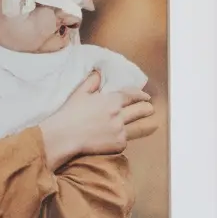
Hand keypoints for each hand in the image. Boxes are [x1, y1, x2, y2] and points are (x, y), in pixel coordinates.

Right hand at [39, 71, 157, 168]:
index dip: (141, 95)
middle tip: (149, 110)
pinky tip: (122, 138)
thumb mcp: (79, 94)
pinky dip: (124, 139)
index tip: (145, 97)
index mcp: (112, 101)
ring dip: (147, 125)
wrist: (64, 136)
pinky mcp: (118, 144)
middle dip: (147, 109)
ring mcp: (120, 130)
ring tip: (153, 125)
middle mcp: (119, 115)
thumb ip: (91, 82)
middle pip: (142, 110)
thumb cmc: (69, 114)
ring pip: (141, 127)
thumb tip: (98, 73)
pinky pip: (126, 141)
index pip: (133, 95)